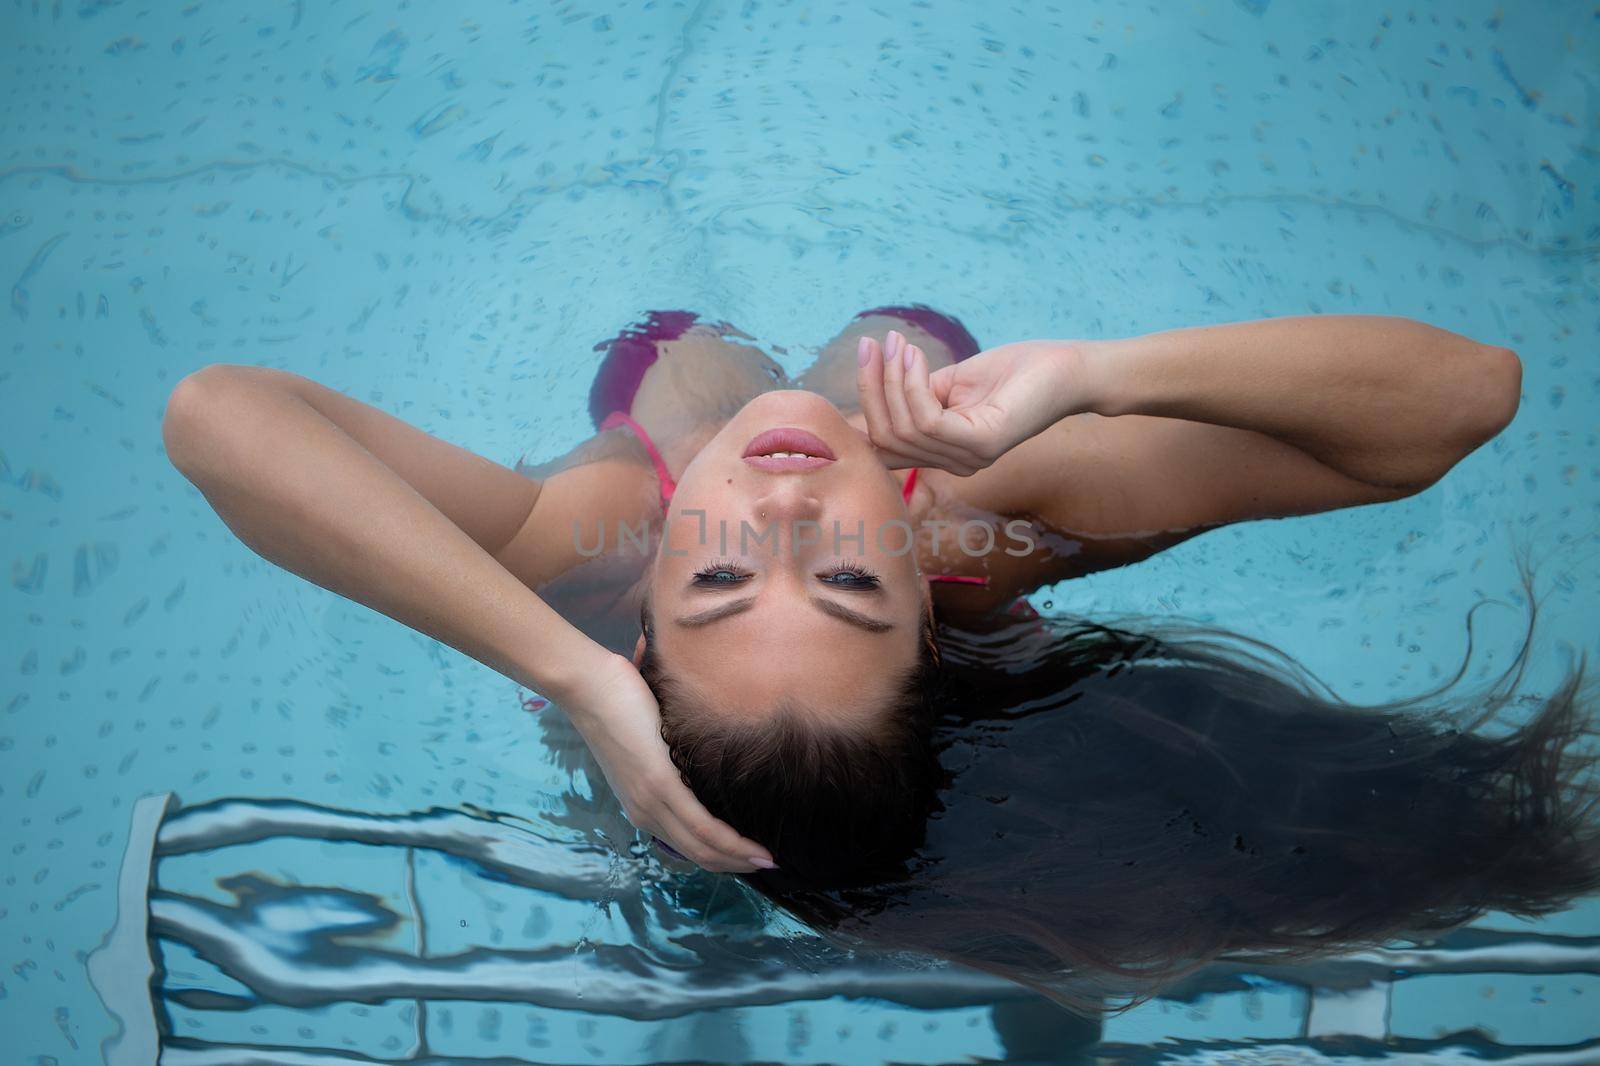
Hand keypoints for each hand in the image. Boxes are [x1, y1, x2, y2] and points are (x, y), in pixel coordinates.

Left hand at [559, 654, 777, 873]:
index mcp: (640, 805)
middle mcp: (644, 812)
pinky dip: (730, 840)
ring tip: (770, 859)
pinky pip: (700, 823)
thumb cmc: (617, 701)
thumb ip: (671, 755)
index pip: (686, 845)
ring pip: (701, 846)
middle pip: (697, 854)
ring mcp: (650, 800)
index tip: (751, 857)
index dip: (721, 858)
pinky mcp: (659, 782)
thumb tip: (701, 747)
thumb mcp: (646, 742)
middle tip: (771, 865)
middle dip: (736, 864)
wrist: (588, 685)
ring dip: (739, 857)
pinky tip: (752, 844)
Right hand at [856, 331, 1086, 474]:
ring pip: (903, 429)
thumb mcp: (950, 382)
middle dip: (872, 388)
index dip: (867, 401)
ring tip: (898, 344)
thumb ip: (915, 393)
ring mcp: (969, 458)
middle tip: (872, 345)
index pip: (886, 444)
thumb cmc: (1012, 371)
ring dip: (892, 380)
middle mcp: (955, 464)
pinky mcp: (982, 443)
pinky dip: (913, 384)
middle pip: (887, 439)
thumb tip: (873, 387)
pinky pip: (927, 420)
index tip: (866, 353)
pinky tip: (914, 357)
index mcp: (946, 454)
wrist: (1064, 367)